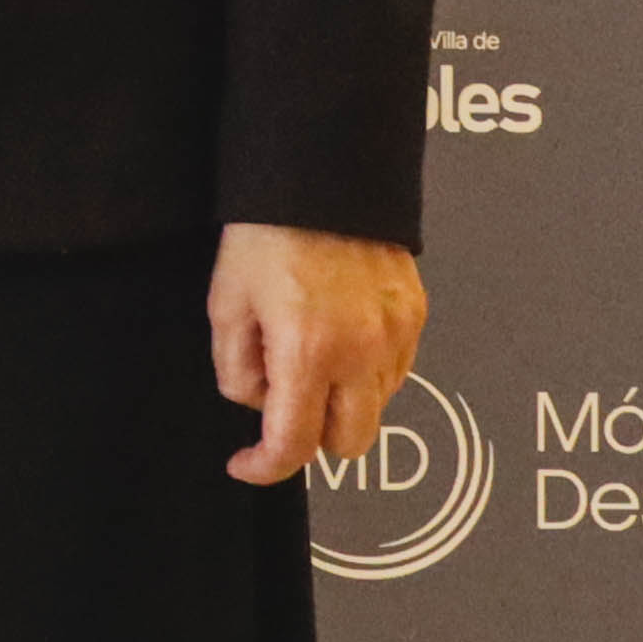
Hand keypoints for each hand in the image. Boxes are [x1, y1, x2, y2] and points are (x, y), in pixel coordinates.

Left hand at [210, 223, 425, 484]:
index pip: (294, 444)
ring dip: (343, 403)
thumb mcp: (226, 302)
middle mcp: (363, 352)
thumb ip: (236, 366)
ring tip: (307, 354)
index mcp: (308, 352)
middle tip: (282, 402)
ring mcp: (397, 336)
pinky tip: (337, 337)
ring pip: (378, 409)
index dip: (265, 467)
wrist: (319, 175)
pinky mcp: (416, 316)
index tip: (245, 463)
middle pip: (350, 444)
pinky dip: (367, 373)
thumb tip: (257, 402)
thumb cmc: (264, 232)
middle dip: (313, 438)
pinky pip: (396, 371)